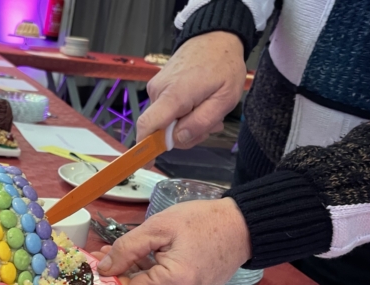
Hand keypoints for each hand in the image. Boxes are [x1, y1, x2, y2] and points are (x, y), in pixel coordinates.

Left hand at [94, 198, 251, 284]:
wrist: (242, 227)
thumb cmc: (201, 221)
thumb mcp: (158, 227)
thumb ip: (127, 249)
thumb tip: (104, 270)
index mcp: (175, 284)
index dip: (110, 280)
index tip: (95, 263)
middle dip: (119, 275)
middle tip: (103, 252)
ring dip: (133, 275)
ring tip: (119, 251)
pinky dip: (150, 277)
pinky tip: (141, 258)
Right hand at [136, 31, 245, 148]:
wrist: (214, 37)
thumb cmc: (223, 65)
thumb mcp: (225, 99)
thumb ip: (202, 122)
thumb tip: (179, 139)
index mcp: (174, 95)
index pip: (148, 126)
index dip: (145, 148)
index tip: (147, 162)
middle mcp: (158, 91)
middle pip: (162, 129)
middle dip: (185, 134)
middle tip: (211, 125)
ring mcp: (156, 88)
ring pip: (166, 121)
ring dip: (187, 123)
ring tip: (208, 108)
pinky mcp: (158, 87)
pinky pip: (167, 110)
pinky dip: (183, 113)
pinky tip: (199, 103)